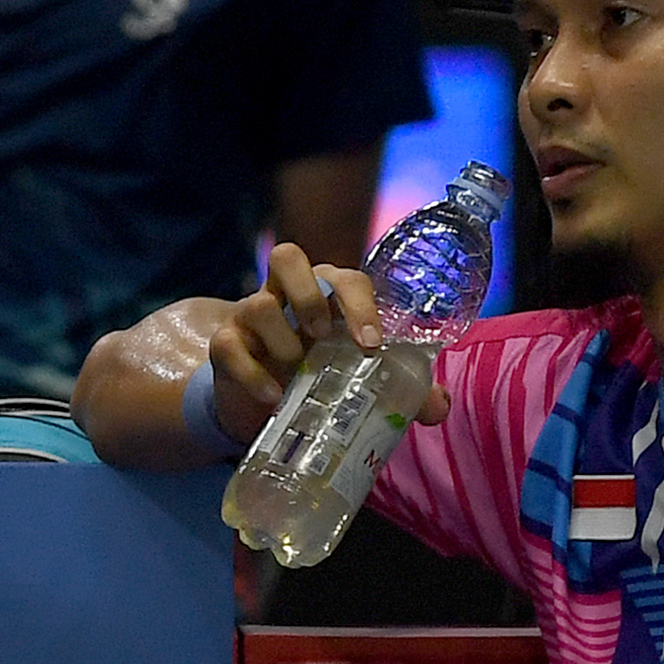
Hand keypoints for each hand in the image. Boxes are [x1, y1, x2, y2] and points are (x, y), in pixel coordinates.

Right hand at [197, 243, 451, 447]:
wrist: (268, 399)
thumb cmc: (322, 372)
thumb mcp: (363, 378)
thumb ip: (404, 386)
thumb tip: (438, 406)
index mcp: (325, 293)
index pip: (342, 276)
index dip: (358, 302)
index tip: (372, 342)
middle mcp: (285, 294)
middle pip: (286, 258)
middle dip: (307, 295)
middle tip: (321, 335)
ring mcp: (250, 316)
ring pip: (256, 304)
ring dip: (281, 341)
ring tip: (297, 372)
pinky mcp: (225, 345)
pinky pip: (229, 348)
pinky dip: (252, 374)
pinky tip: (274, 397)